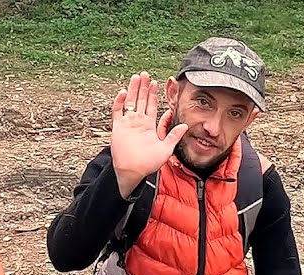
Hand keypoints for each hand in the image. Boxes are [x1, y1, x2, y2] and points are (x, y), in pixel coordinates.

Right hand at [110, 71, 187, 197]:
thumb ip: (174, 136)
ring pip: (129, 102)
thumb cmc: (148, 163)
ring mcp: (127, 124)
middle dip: (142, 87)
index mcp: (149, 125)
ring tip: (136, 77)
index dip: (153, 94)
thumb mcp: (166, 149)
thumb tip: (185, 125)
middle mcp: (138, 122)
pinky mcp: (118, 128)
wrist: (133, 171)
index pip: (151, 105)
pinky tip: (123, 92)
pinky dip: (119, 102)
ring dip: (132, 90)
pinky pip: (117, 112)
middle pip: (140, 100)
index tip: (155, 83)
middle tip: (144, 74)